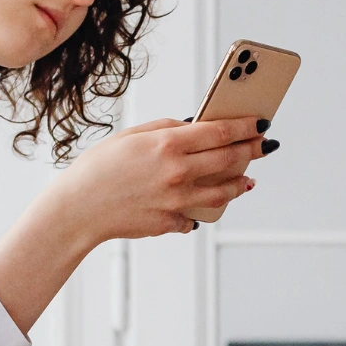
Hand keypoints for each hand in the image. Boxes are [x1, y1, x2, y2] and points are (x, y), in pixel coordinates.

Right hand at [57, 115, 263, 243]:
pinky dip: (201, 209)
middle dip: (252, 151)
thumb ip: (167, 130)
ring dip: (240, 184)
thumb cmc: (100, 168)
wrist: (79, 208)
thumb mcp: (132, 136)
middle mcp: (177, 172)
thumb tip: (196, 127)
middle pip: (228, 160)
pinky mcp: (171, 222)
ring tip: (248, 179)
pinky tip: (207, 203)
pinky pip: (195, 215)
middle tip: (266, 146)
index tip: (260, 123)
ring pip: (222, 193)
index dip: (245, 126)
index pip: (219, 131)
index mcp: (167, 144)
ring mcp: (176, 200)